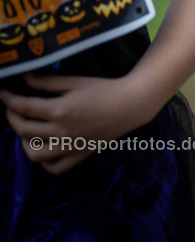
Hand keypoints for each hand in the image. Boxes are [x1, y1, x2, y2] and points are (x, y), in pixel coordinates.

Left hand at [0, 73, 157, 174]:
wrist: (131, 105)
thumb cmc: (105, 89)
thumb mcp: (76, 81)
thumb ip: (48, 82)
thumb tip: (24, 79)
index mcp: (59, 110)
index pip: (24, 107)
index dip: (9, 100)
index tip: (3, 93)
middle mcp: (61, 131)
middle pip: (23, 130)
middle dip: (11, 118)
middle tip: (12, 109)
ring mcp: (69, 146)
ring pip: (34, 153)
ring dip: (24, 142)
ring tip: (27, 131)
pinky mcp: (79, 154)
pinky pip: (54, 167)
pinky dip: (44, 162)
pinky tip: (44, 149)